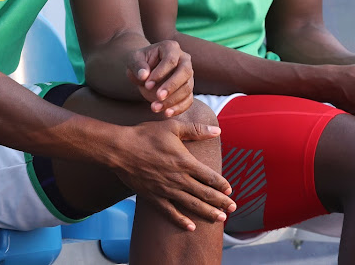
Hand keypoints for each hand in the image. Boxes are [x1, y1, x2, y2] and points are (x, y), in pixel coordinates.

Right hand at [114, 119, 235, 230]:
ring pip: (192, 205)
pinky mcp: (154, 197)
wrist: (121, 149)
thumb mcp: (173, 127)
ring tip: (220, 219)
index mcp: (185, 162)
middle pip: (205, 194)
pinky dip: (182, 221)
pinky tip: (191, 227)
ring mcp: (166, 190)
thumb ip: (196, 130)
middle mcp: (179, 179)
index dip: (222, 185)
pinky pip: (170, 212)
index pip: (210, 177)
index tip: (230, 190)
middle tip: (233, 208)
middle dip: (221, 202)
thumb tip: (218, 130)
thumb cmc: (146, 135)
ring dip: (208, 213)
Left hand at [125, 40, 193, 116]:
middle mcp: (184, 59)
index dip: (160, 73)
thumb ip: (137, 65)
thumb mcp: (133, 60)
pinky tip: (166, 113)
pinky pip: (189, 99)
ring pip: (187, 87)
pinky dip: (179, 108)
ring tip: (155, 108)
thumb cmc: (139, 63)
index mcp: (171, 47)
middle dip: (172, 86)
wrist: (145, 71)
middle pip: (185, 72)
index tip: (147, 84)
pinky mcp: (188, 88)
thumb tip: (144, 75)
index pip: (170, 60)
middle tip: (158, 97)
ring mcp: (188, 74)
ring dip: (173, 100)